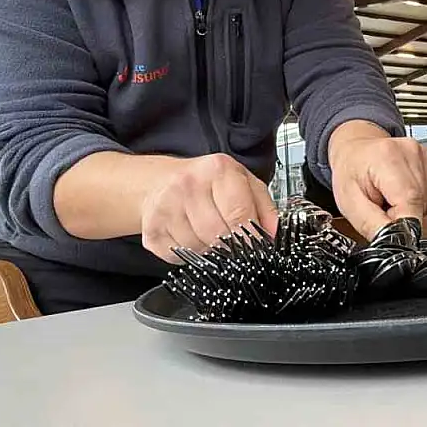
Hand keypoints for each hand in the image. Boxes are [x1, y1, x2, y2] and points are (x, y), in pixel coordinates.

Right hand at [138, 153, 278, 263]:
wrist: (161, 182)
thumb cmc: (207, 183)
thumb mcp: (243, 183)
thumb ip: (264, 207)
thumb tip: (274, 234)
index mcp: (217, 170)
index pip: (238, 213)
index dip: (250, 237)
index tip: (256, 247)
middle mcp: (188, 185)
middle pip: (218, 234)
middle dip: (230, 245)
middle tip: (233, 242)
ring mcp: (166, 207)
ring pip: (198, 248)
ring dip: (209, 250)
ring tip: (208, 234)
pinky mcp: (151, 229)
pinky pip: (179, 256)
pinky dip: (190, 254)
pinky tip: (190, 237)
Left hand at [328, 121, 426, 238]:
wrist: (355, 150)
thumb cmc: (349, 172)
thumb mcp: (350, 205)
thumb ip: (374, 226)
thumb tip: (397, 243)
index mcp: (388, 159)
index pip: (411, 206)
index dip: (401, 225)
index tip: (386, 224)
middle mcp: (411, 154)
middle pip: (421, 206)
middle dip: (402, 216)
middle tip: (382, 206)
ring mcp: (423, 156)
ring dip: (409, 208)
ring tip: (388, 197)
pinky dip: (414, 200)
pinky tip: (398, 191)